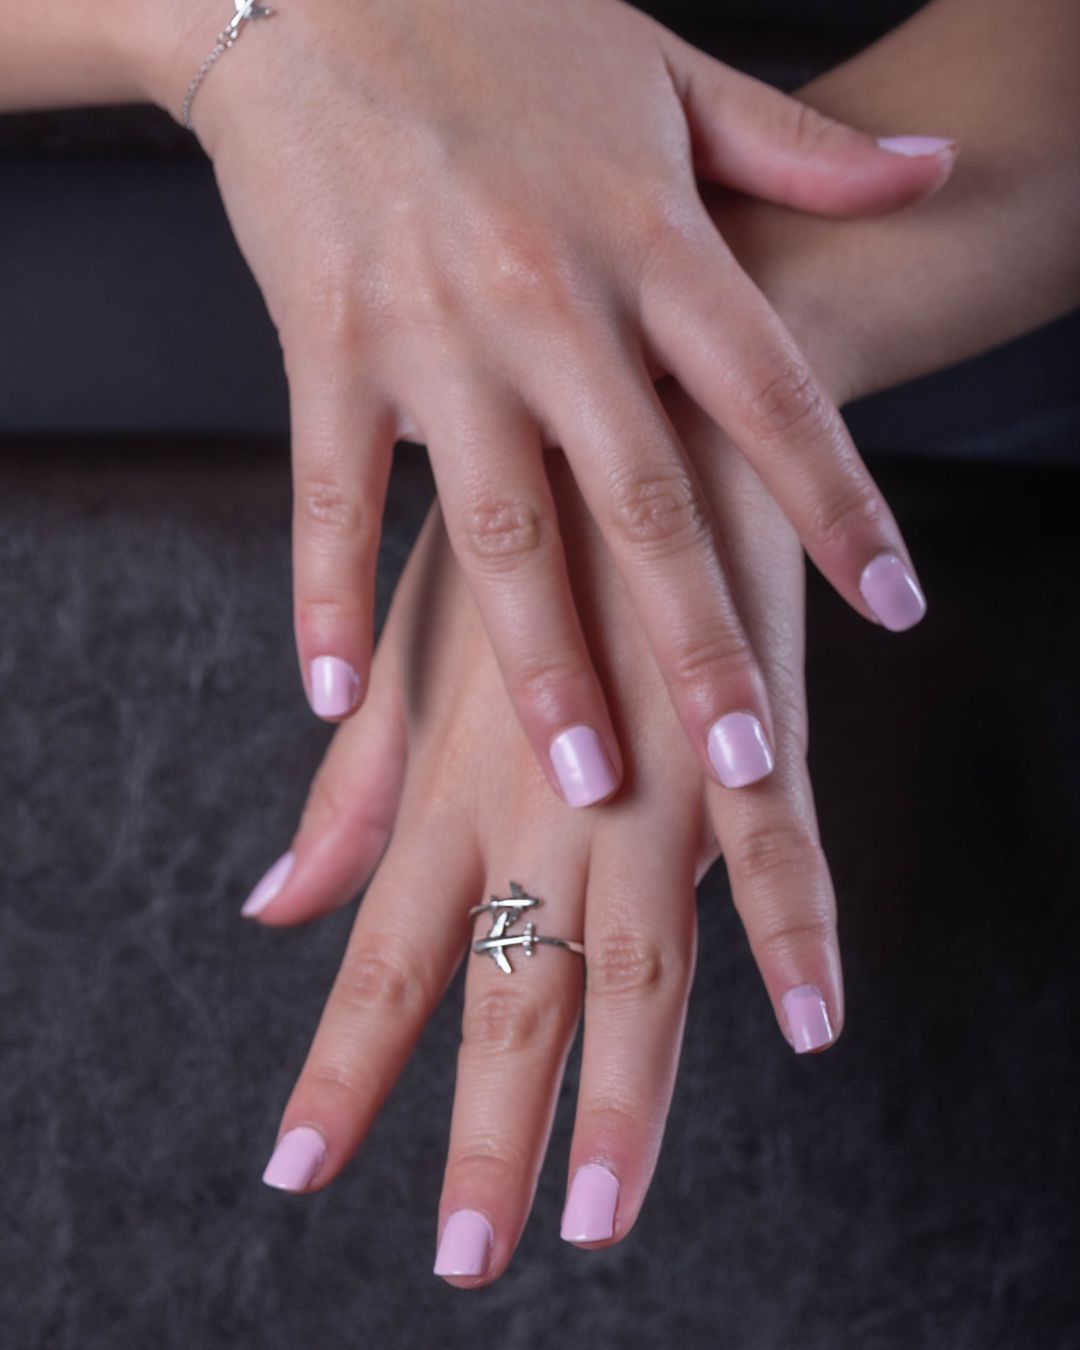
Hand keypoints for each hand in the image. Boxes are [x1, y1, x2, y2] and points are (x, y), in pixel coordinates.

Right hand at [146, 0, 949, 805]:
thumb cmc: (501, 26)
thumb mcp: (665, 74)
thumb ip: (797, 149)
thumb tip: (932, 167)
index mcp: (650, 234)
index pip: (773, 391)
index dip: (843, 503)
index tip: (898, 607)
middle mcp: (550, 296)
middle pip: (646, 498)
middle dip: (700, 641)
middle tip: (743, 765)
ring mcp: (432, 331)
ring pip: (499, 524)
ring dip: (543, 661)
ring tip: (585, 777)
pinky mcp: (326, 347)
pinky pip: (331, 495)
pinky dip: (330, 599)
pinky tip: (338, 698)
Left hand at [239, 398, 839, 1284]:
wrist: (634, 405)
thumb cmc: (513, 547)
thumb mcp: (414, 661)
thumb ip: (354, 794)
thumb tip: (273, 903)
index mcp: (450, 782)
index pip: (384, 954)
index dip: (343, 1068)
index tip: (296, 1173)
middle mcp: (539, 793)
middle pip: (507, 986)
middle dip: (482, 1130)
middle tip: (465, 1260)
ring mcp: (650, 764)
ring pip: (638, 953)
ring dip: (626, 1091)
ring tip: (601, 1215)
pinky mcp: (750, 720)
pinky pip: (780, 844)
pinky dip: (794, 934)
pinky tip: (813, 1026)